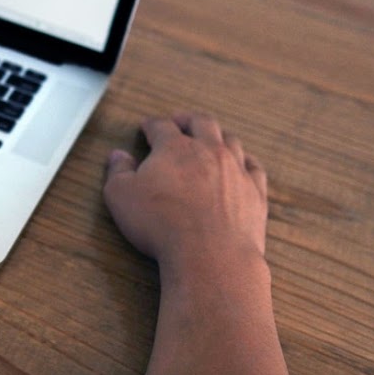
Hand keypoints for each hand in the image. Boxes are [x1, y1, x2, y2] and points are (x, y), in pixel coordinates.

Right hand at [103, 112, 267, 275]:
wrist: (210, 254)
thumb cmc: (161, 224)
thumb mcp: (121, 197)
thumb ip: (117, 172)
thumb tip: (118, 156)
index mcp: (174, 148)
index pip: (161, 126)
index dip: (152, 125)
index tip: (147, 126)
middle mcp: (209, 151)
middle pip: (202, 123)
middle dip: (188, 120)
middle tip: (180, 121)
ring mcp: (236, 170)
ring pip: (231, 141)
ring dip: (219, 137)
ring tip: (211, 139)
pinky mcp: (255, 192)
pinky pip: (254, 168)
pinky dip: (246, 161)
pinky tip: (243, 164)